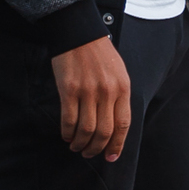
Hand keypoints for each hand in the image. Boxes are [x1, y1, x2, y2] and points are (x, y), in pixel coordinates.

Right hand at [49, 36, 131, 160]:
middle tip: (89, 154)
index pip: (123, 125)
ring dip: (80, 143)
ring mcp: (88, 91)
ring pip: (86, 130)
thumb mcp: (118, 72)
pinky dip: (67, 132)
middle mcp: (107, 92)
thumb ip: (118, 96)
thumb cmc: (98, 53)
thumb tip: (114, 124)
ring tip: (76, 146)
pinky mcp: (69, 90)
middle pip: (104, 132)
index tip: (111, 157)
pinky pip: (69, 119)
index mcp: (122, 88)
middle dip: (96, 149)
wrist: (78, 32)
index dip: (117, 145)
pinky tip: (66, 135)